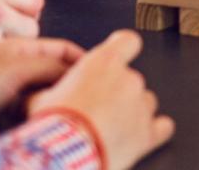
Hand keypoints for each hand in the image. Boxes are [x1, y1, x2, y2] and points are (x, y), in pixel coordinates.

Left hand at [0, 37, 82, 119]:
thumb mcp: (18, 69)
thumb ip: (50, 66)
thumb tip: (76, 71)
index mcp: (18, 48)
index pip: (60, 48)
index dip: (79, 57)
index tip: (98, 70)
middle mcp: (13, 65)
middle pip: (51, 69)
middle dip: (67, 79)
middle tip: (82, 92)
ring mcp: (5, 87)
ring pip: (40, 90)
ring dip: (51, 97)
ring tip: (62, 106)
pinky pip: (26, 108)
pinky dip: (36, 110)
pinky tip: (39, 116)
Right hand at [29, 30, 173, 169]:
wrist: (64, 157)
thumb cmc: (52, 126)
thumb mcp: (38, 100)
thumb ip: (46, 89)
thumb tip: (36, 92)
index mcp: (104, 63)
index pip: (128, 41)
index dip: (123, 47)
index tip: (118, 54)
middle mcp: (129, 79)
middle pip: (131, 80)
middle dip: (117, 94)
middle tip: (95, 112)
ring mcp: (142, 105)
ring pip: (145, 103)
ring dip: (132, 113)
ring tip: (108, 130)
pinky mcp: (148, 133)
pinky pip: (162, 127)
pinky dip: (153, 131)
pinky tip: (139, 138)